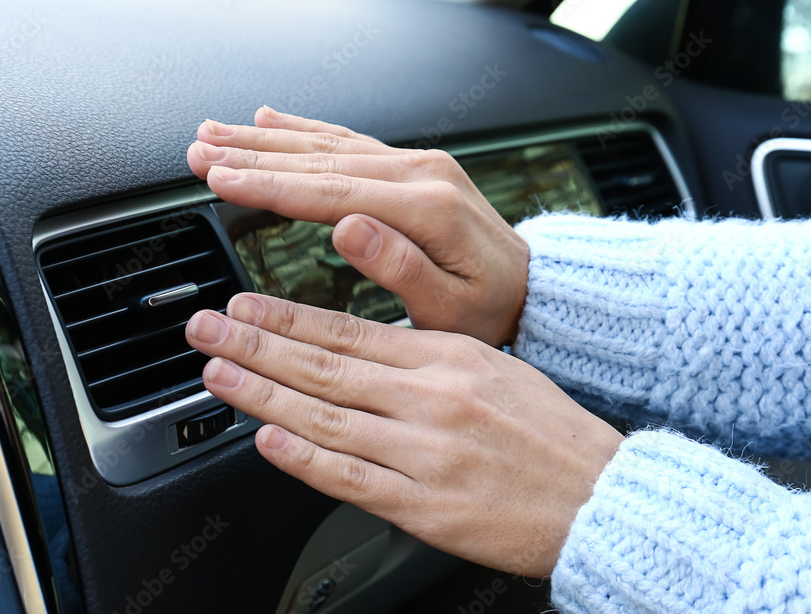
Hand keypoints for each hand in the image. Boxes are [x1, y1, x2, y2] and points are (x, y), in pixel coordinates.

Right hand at [186, 107, 529, 346]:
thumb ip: (401, 267)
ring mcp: (414, 164)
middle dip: (252, 155)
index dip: (268, 185)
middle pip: (319, 159)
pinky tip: (270, 121)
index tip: (218, 179)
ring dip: (267, 139)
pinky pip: (347, 142)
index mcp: (425, 207)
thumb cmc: (492, 308)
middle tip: (197, 149)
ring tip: (216, 132)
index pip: (329, 191)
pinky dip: (304, 130)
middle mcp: (418, 173)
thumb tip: (348, 227)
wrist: (531, 288)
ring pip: (327, 144)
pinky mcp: (410, 168)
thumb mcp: (451, 310)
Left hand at [186, 294, 623, 576]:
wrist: (602, 495)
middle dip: (257, 343)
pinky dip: (303, 459)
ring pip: (326, 417)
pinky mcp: (425, 507)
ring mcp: (424, 454)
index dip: (288, 317)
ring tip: (217, 373)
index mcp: (449, 358)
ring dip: (263, 393)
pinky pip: (351, 479)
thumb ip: (426, 358)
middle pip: (325, 366)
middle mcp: (431, 399)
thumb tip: (362, 350)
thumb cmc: (552, 433)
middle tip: (207, 325)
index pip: (350, 331)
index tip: (245, 303)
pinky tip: (266, 438)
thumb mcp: (493, 369)